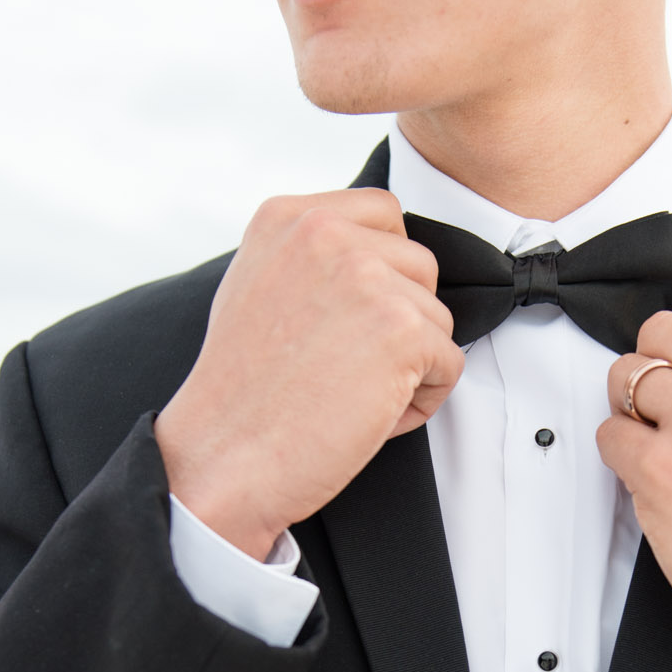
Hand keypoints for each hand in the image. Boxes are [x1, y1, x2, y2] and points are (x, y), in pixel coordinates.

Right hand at [155, 189, 461, 557]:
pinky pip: (449, 364)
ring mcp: (367, 278)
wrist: (222, 458)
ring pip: (438, 317)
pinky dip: (420, 402)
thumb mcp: (259, 287)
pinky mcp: (403, 329)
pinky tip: (365, 417)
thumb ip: (314, 256)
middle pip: (420, 266)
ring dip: (410, 365)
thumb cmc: (241, 392)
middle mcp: (327, 234)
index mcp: (290, 217)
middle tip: (343, 368)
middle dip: (400, 321)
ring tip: (348, 395)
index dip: (385, 272)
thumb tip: (377, 254)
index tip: (349, 321)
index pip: (384, 213)